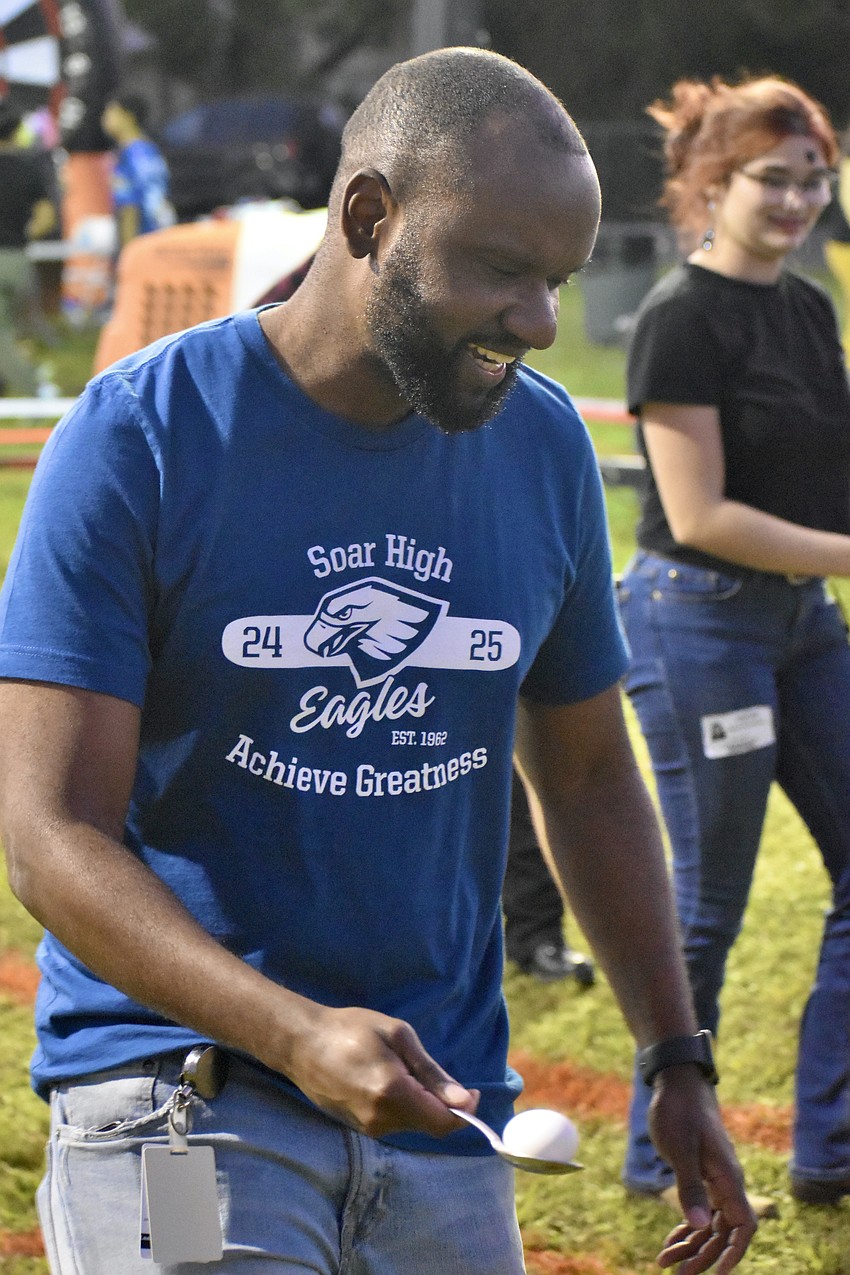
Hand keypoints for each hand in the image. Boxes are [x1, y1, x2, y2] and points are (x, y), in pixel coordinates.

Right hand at [284, 1004, 477, 1137]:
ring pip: (413, 1124)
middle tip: (433, 1072)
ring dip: (421, 1103)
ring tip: (403, 1069)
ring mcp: (367, 1127)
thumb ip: (431, 1072)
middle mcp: (381, 1119)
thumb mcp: (398, 1035)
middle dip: (442, 1104)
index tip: (473, 1091)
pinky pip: (395, 1122)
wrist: (302, 1043)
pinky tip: (389, 1080)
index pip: (442, 1122)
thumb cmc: (351, 1029)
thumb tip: (463, 1099)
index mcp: (393, 1093)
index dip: (465, 1112)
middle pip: (430, 1124)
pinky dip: (404, 1106)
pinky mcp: (359, 1128)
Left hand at [648, 1066, 756, 1271]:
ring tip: (664, 1263)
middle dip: (702, 1257)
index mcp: (728, 1178)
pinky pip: (699, 1209)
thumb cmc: (679, 1111)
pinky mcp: (700, 1173)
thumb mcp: (680, 1149)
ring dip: (690, 1245)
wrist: (676, 1083)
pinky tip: (670, 1241)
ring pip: (709, 1223)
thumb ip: (690, 1186)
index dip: (734, 1253)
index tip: (718, 1274)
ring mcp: (714, 1178)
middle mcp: (726, 1182)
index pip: (743, 1226)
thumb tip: (698, 1225)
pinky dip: (686, 1226)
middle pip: (723, 1232)